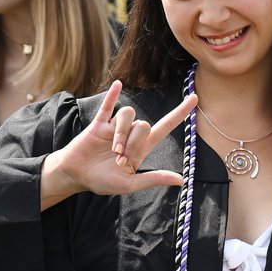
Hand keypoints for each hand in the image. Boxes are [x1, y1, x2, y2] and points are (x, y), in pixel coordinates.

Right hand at [40, 81, 196, 207]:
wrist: (76, 176)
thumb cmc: (102, 181)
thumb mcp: (130, 185)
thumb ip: (153, 179)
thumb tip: (180, 180)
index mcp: (141, 148)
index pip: (165, 126)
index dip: (180, 113)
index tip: (195, 98)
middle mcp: (130, 135)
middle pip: (143, 124)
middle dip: (132, 143)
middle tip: (119, 159)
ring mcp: (114, 127)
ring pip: (128, 116)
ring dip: (121, 133)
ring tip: (112, 150)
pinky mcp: (98, 124)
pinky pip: (108, 106)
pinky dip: (113, 95)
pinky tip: (118, 85)